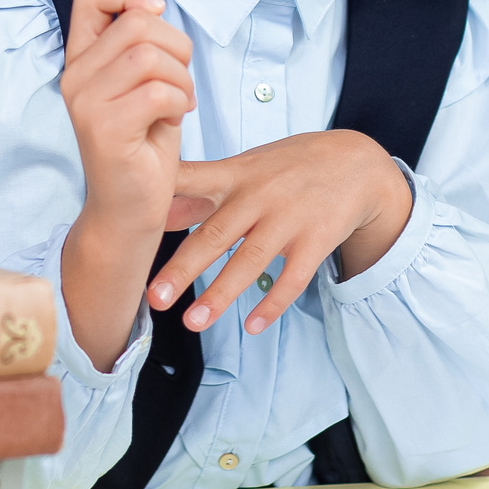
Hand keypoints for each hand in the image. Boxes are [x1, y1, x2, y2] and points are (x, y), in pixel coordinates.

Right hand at [59, 0, 191, 365]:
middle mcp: (75, 76)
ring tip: (178, 104)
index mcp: (81, 58)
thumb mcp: (143, 81)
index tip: (156, 11)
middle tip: (180, 81)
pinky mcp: (105, 129)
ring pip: (150, 56)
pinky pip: (159, 91)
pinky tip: (174, 121)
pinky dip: (180, 103)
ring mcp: (86, 103)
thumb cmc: (143, 143)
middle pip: (136, 23)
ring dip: (181, 78)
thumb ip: (141, 41)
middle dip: (177, 46)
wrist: (129, 209)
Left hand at [148, 132, 412, 335]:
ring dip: (221, 294)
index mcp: (235, 175)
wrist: (357, 162)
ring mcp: (289, 218)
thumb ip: (200, 191)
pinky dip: (272, 303)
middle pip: (215, 234)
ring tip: (193, 323)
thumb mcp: (244, 168)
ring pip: (251, 261)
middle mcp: (258, 196)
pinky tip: (252, 326)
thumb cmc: (289, 167)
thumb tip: (157, 213)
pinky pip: (293, 277)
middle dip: (183, 268)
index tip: (131, 222)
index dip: (161, 198)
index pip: (191, 181)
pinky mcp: (317, 239)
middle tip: (154, 299)